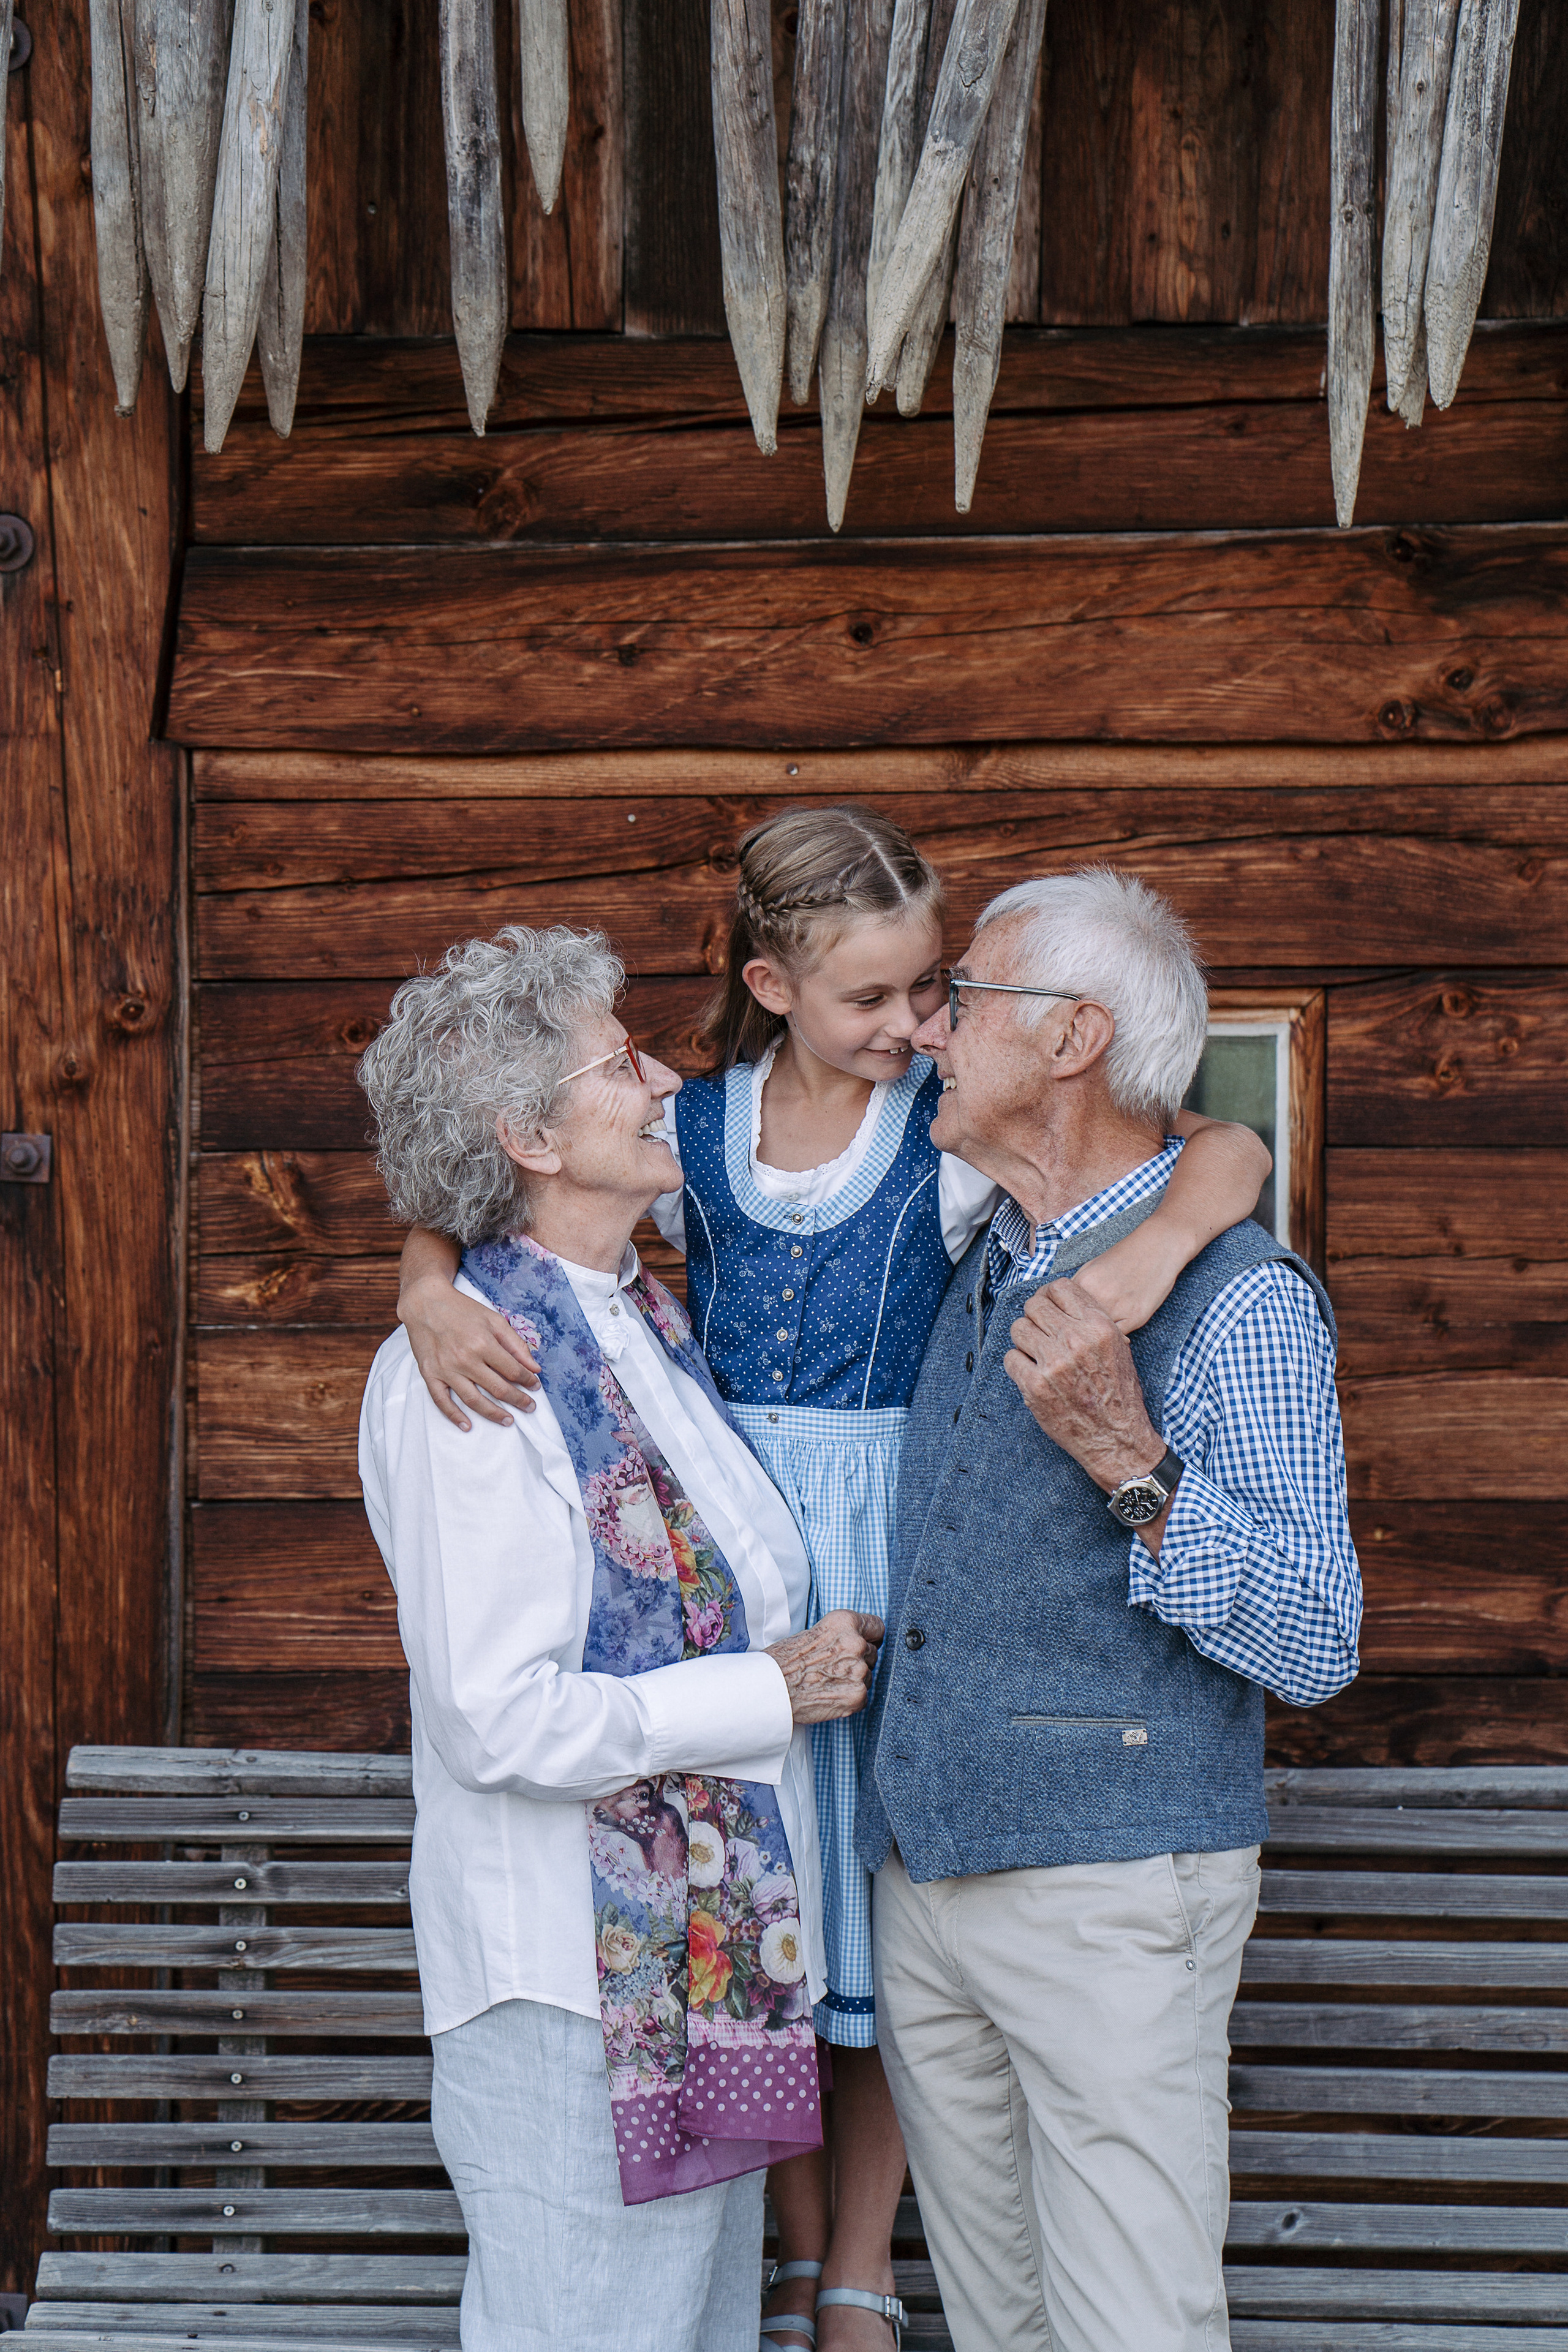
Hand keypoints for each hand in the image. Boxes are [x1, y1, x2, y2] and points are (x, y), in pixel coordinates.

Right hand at [401, 1276, 539, 1431]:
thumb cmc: (462, 1310)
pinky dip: (454, 1416)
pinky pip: (442, 1401)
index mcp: (483, 1343)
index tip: (535, 1386)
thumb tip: (534, 1368)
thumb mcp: (494, 1320)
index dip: (528, 1381)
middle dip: (518, 1400)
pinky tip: (467, 1425)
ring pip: (474, 1400)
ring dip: (494, 1414)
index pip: (513, 1370)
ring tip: (508, 1421)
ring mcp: (446, 1369)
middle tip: (530, 1407)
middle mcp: (465, 1359)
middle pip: (497, 1389)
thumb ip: (516, 1344)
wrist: (425, 1303)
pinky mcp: (430, 1374)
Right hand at [766, 1611, 883, 1723]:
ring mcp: (858, 1670)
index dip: (870, 1637)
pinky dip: (850, 1697)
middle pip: (872, 1652)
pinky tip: (831, 1693)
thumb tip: (858, 1640)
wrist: (772, 1688)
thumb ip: (841, 1634)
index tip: (865, 1643)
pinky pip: (863, 1695)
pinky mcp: (857, 1695)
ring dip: (854, 1679)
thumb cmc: (785, 1660)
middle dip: (858, 1659)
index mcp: (845, 1622)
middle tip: (835, 1667)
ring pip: (868, 1675)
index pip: (877, 1626)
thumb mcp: (815, 1632)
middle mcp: (855, 1643)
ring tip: (829, 1681)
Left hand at [1004, 1277, 1163, 1496]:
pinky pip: (1010, 1358)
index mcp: (1098, 1326)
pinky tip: (1032, 1373)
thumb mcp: (1118, 1348)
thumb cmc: (1119, 1395)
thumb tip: (1061, 1301)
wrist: (1117, 1438)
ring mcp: (1053, 1363)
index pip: (1059, 1288)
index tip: (1047, 1306)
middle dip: (1034, 1317)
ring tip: (1037, 1355)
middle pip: (1034, 1306)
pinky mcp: (1035, 1387)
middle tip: (1039, 1332)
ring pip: (1018, 1329)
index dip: (1048, 1295)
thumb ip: (1091, 1321)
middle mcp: (1075, 1340)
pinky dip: (1018, 1364)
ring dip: (1024, 1341)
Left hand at [1072, 1219, 1188, 1335]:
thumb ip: (1077, 1288)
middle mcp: (1098, 1296)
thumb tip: (1063, 1308)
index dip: (1066, 1319)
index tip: (1070, 1323)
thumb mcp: (1092, 1266)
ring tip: (1102, 1331)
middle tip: (1086, 1330)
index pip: (1063, 1311)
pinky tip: (1115, 1331)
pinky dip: (1115, 1337)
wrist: (1157, 1246)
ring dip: (1098, 1335)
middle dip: (1082, 1329)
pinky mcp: (1136, 1317)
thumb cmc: (1125, 1255)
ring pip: (1099, 1334)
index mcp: (1083, 1283)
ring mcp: (1118, 1308)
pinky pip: (1118, 1336)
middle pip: (1081, 1325)